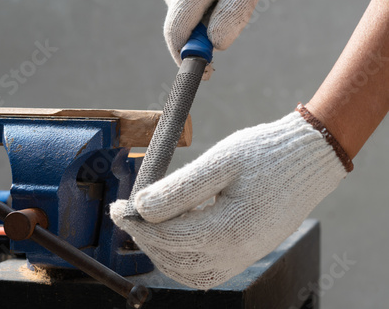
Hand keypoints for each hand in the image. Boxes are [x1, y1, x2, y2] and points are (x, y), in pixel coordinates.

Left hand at [111, 109, 348, 289]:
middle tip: (128, 215)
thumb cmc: (265, 155)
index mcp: (227, 229)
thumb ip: (179, 189)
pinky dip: (182, 259)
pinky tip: (176, 234)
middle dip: (143, 237)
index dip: (135, 223)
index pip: (166, 236)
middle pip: (172, 258)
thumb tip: (141, 207)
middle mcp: (235, 253)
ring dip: (160, 252)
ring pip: (186, 271)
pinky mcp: (246, 254)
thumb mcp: (219, 162)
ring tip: (148, 225)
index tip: (117, 208)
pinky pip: (205, 271)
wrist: (309, 160)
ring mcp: (243, 258)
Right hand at [161, 0, 269, 65]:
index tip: (205, 73)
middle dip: (204, 36)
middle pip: (182, 28)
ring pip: (186, 15)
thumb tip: (215, 46)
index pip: (176, 36)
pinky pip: (187, 2)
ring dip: (207, 17)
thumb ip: (232, 18)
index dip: (187, 58)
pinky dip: (205, 5)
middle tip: (230, 23)